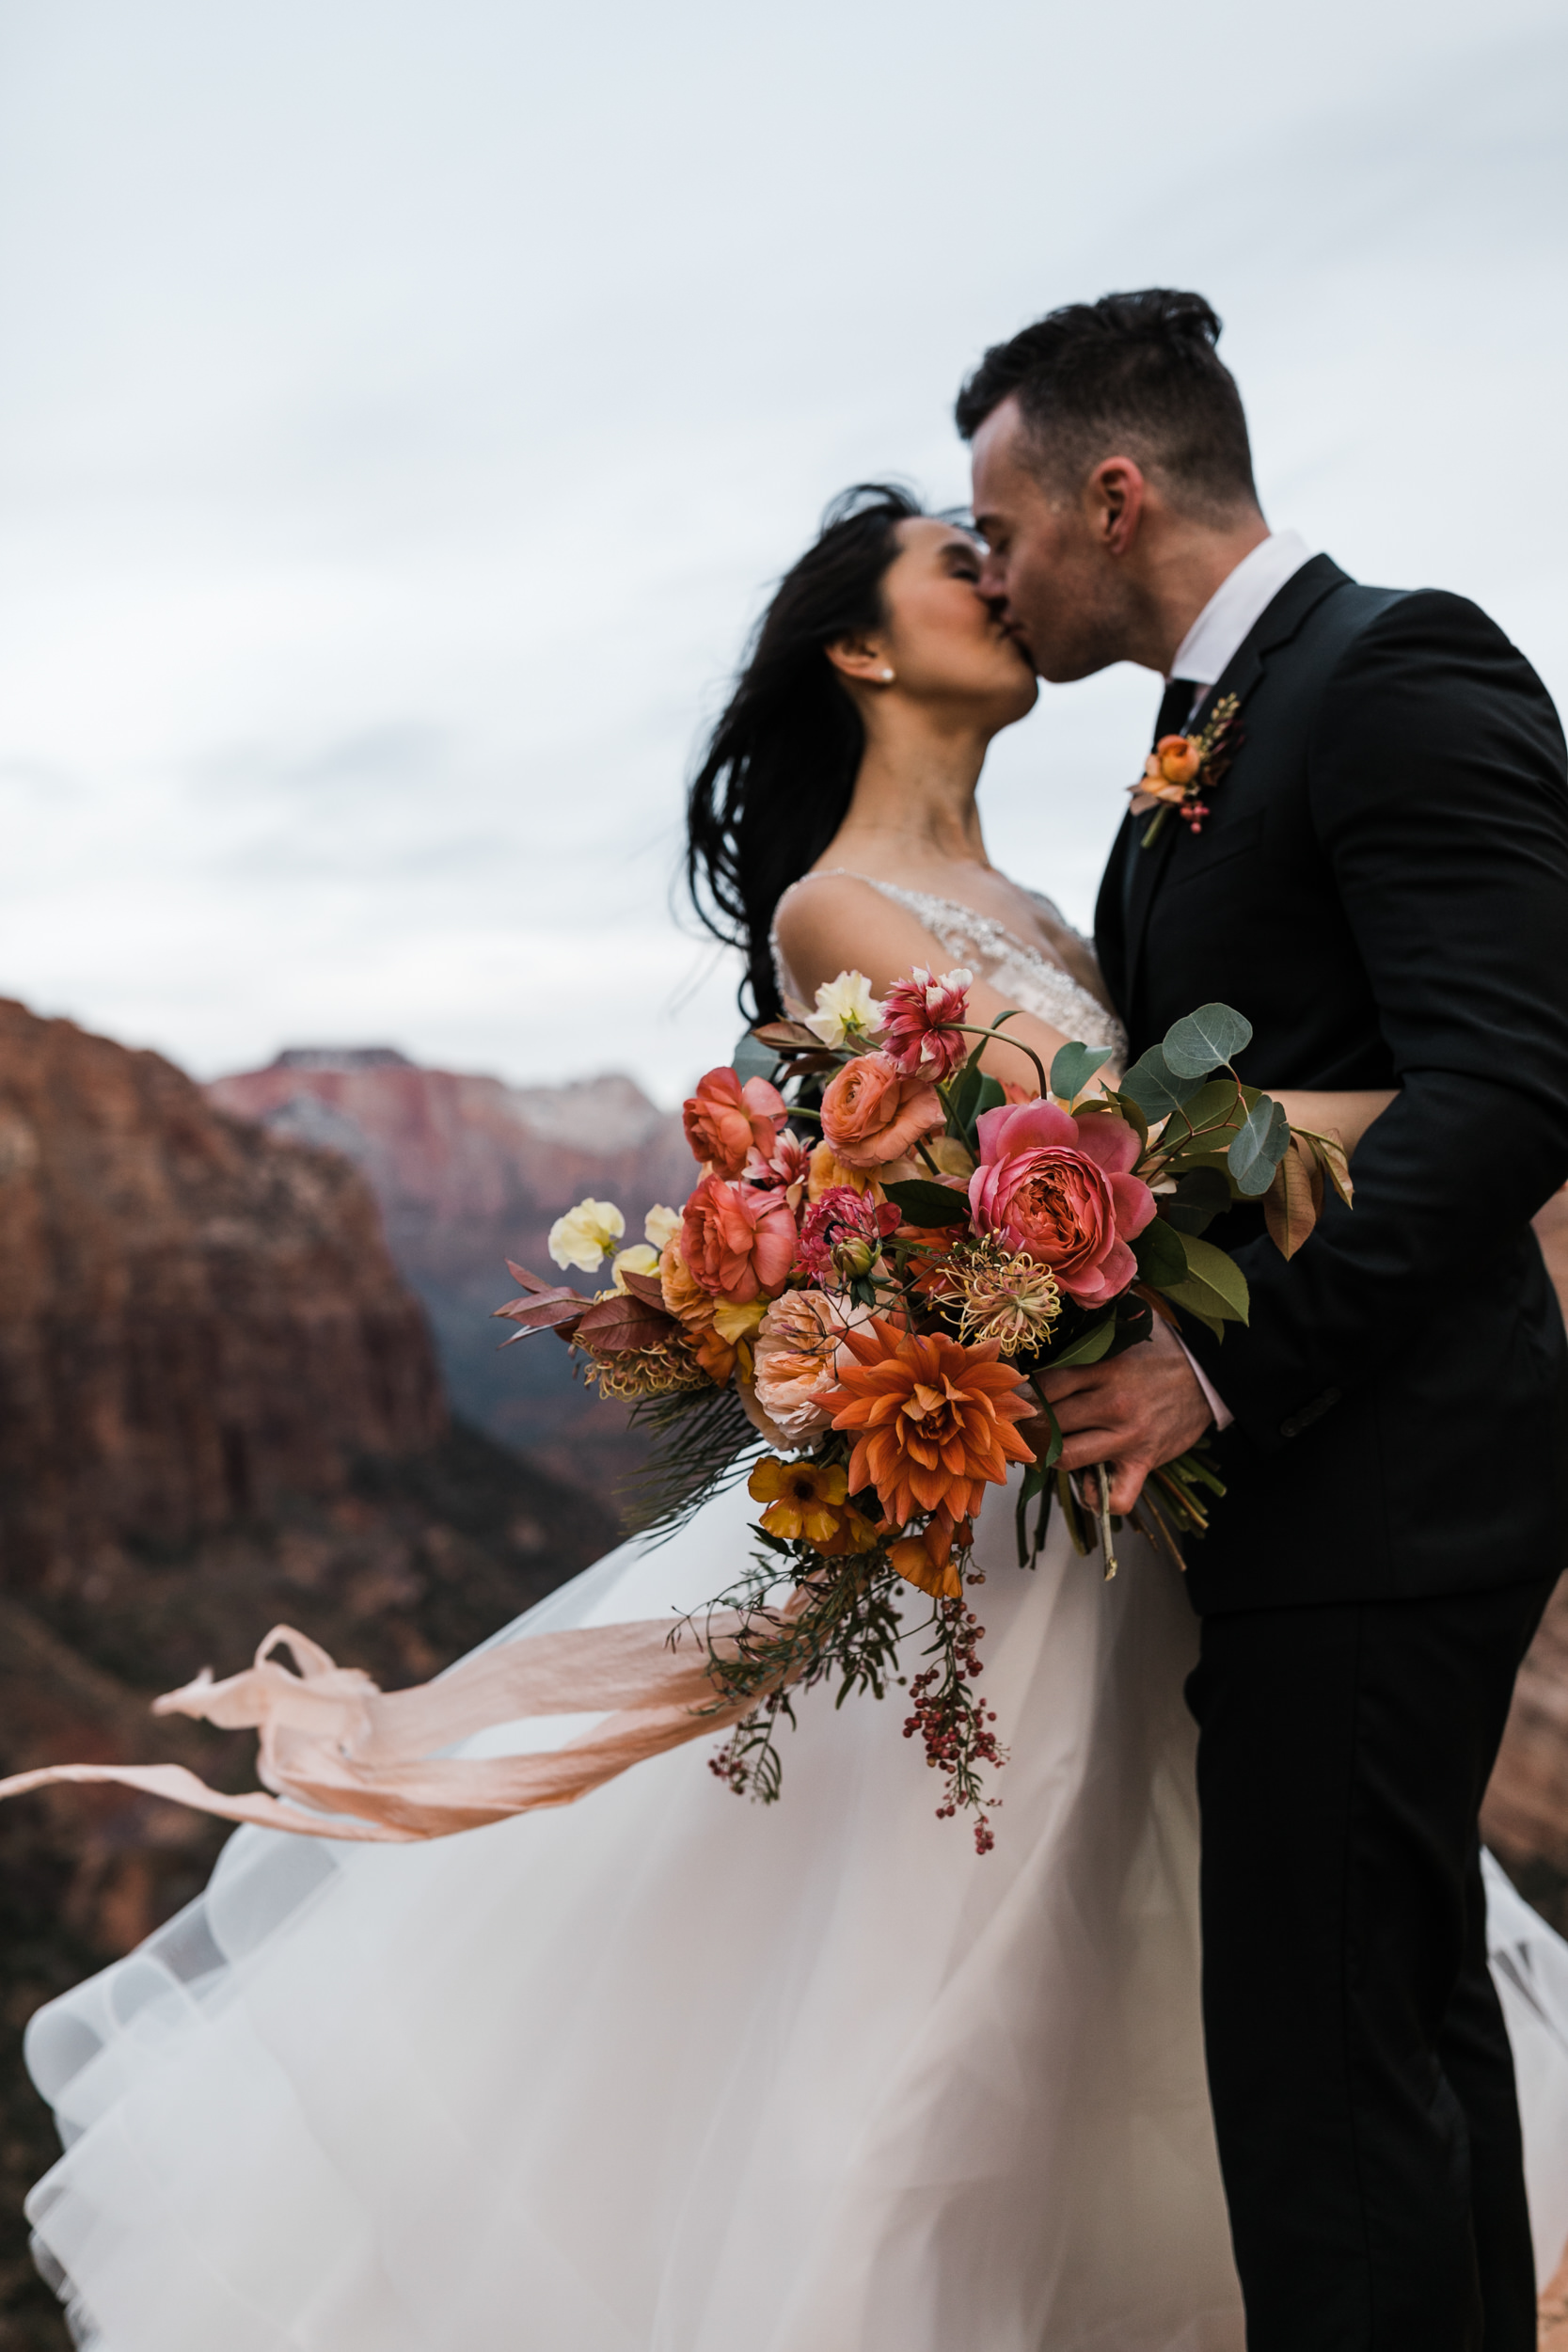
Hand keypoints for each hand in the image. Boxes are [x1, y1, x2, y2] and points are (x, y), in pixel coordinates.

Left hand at [1020, 1317, 1214, 1514]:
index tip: (1015, 1397)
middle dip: (1030, 1426)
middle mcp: (1113, 1405)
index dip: (1024, 1394)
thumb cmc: (1160, 1352)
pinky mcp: (1145, 1462)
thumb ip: (1087, 1335)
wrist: (1210, 1375)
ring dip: (1052, 1457)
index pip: (1046, 1386)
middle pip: (1050, 1423)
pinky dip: (1098, 1499)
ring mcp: (1129, 1437)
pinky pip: (1115, 1498)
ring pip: (1068, 1458)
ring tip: (1049, 1449)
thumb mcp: (1123, 1333)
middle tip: (1023, 1426)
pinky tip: (1090, 1485)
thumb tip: (1047, 1331)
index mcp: (1105, 1369)